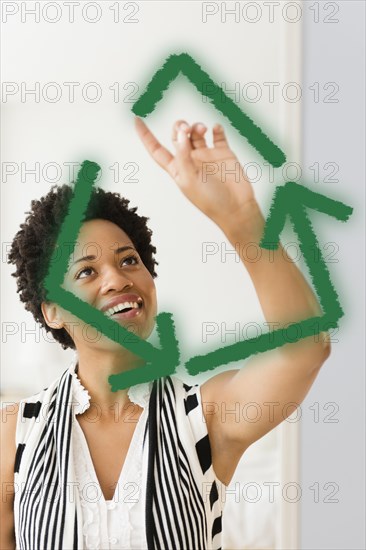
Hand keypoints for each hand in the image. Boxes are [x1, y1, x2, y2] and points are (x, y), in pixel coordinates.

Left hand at [134, 118, 255, 227]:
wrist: (236, 208)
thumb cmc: (211, 200)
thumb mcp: (190, 180)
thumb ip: (183, 155)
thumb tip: (181, 133)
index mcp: (178, 169)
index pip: (157, 150)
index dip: (146, 136)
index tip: (136, 119)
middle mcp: (191, 161)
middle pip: (178, 136)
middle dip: (180, 127)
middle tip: (186, 127)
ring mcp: (207, 156)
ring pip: (197, 133)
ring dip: (196, 126)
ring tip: (201, 129)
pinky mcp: (223, 153)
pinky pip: (218, 136)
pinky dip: (216, 129)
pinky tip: (216, 129)